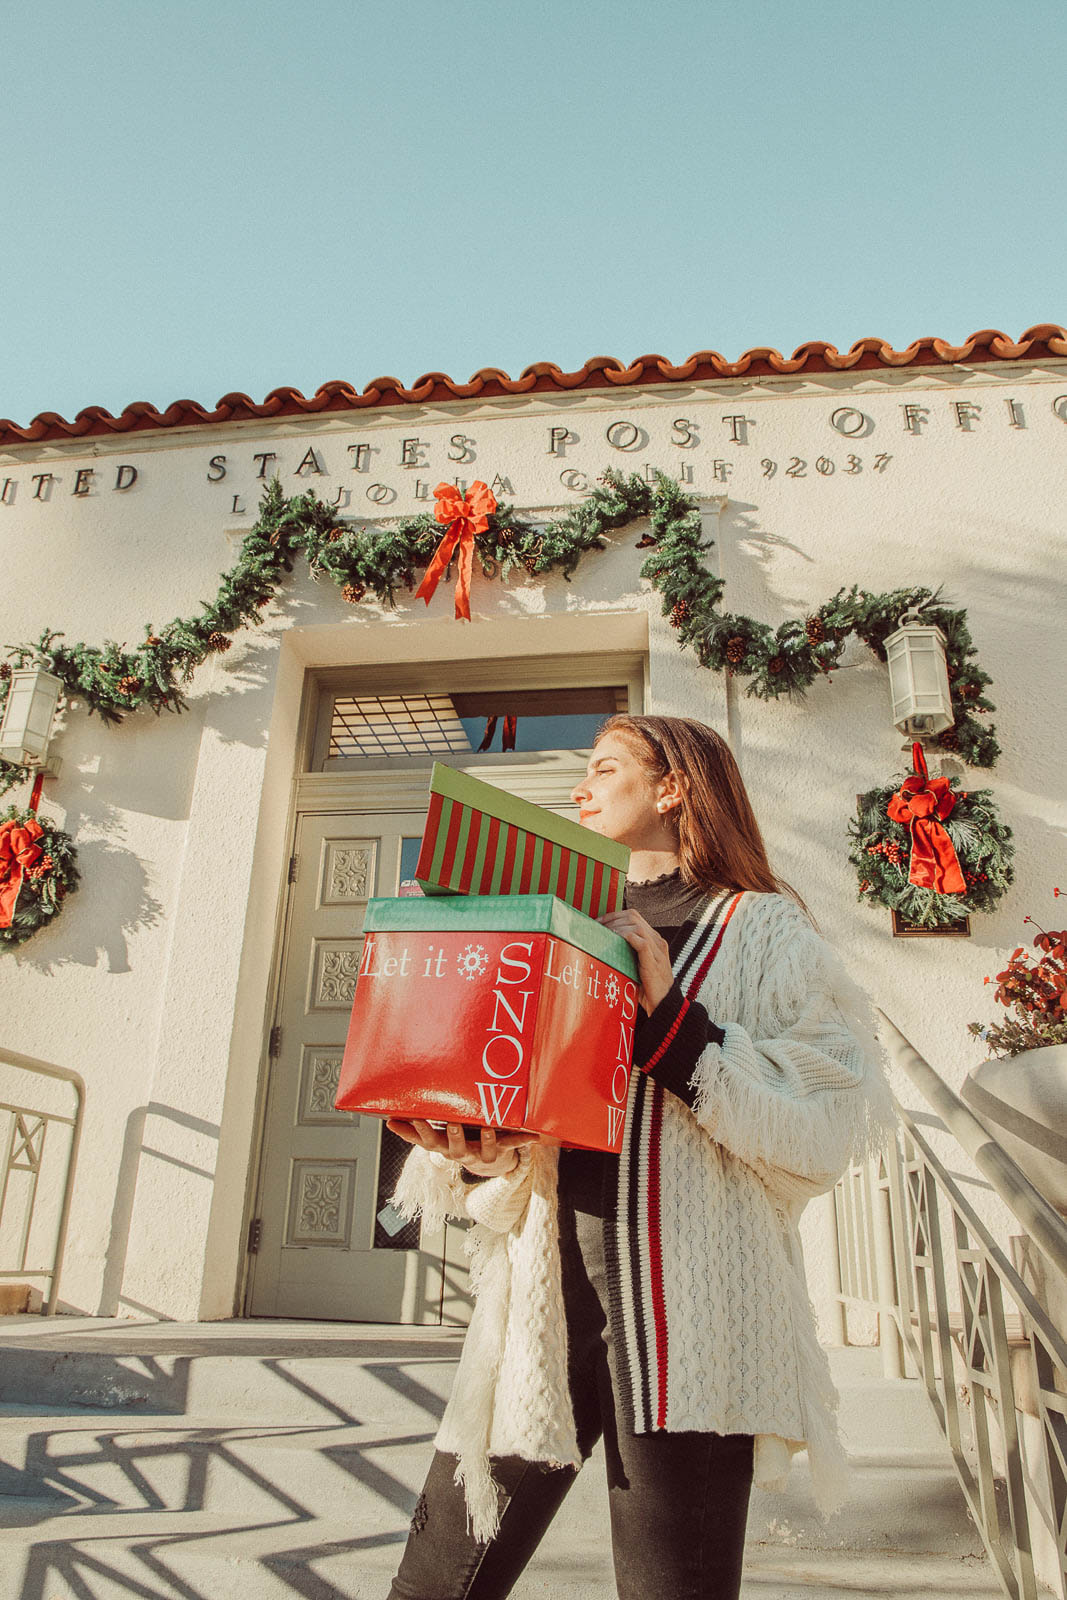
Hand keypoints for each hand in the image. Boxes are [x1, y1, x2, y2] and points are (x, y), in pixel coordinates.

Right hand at [386, 1118, 537, 1176]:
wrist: (488, 1163)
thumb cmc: (457, 1142)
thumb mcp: (434, 1137)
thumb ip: (412, 1130)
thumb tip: (386, 1120)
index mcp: (445, 1149)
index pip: (429, 1142)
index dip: (421, 1133)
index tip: (414, 1118)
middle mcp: (463, 1154)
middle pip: (455, 1149)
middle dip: (452, 1137)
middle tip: (450, 1123)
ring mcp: (484, 1154)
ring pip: (486, 1151)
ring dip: (487, 1140)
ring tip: (487, 1127)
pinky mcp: (503, 1151)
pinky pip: (514, 1145)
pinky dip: (523, 1140)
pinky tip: (535, 1136)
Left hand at [597, 908, 673, 1014]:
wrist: (665, 1004)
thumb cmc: (649, 988)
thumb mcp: (636, 965)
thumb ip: (626, 953)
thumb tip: (603, 946)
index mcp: (654, 940)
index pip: (634, 916)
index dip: (614, 916)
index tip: (599, 922)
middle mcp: (657, 942)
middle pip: (633, 917)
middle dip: (612, 920)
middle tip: (597, 928)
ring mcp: (657, 951)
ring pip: (637, 927)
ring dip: (617, 928)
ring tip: (604, 935)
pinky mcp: (655, 962)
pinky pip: (642, 943)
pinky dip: (627, 938)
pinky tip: (615, 940)